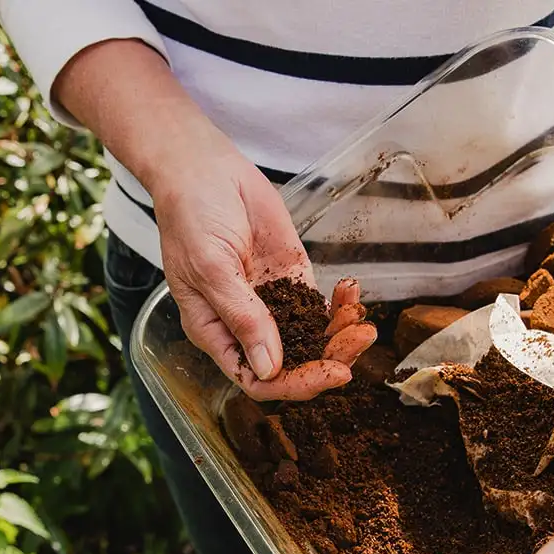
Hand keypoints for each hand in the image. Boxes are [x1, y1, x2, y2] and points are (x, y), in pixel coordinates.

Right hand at [151, 129, 374, 400]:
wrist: (204, 169)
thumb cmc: (191, 216)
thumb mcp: (211, 269)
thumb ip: (242, 317)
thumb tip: (268, 368)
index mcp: (216, 333)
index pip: (257, 378)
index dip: (295, 384)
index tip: (330, 373)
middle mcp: (245, 325)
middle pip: (293, 363)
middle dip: (329, 357)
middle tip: (359, 340)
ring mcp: (271, 303)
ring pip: (311, 338)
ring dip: (340, 334)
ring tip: (362, 319)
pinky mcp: (291, 279)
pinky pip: (320, 306)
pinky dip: (340, 305)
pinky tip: (352, 292)